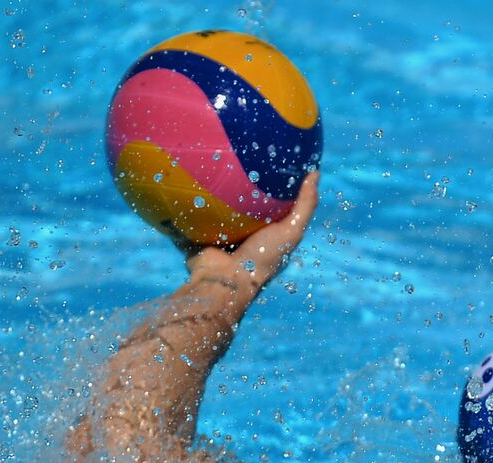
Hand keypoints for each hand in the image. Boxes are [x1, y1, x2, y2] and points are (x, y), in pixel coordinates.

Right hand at [182, 170, 319, 293]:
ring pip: (210, 208)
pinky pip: (183, 217)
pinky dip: (179, 203)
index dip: (271, 184)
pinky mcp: (194, 237)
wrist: (224, 280)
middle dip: (235, 184)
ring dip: (206, 189)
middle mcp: (241, 235)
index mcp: (265, 235)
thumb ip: (305, 205)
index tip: (267, 157)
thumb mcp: (291, 230)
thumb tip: (316, 172)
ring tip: (203, 159)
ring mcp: (216, 236)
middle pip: (239, 204)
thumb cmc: (262, 257)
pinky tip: (176, 178)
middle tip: (230, 153)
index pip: (271, 204)